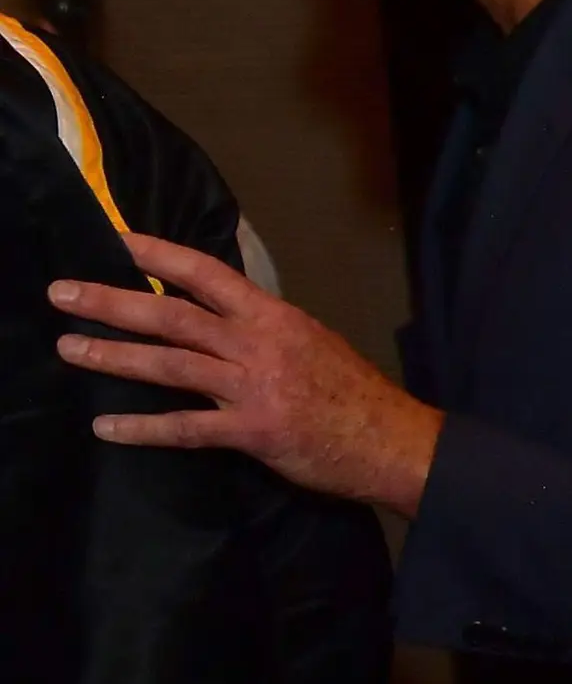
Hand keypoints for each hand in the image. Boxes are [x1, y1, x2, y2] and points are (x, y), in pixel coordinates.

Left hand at [52, 234, 442, 513]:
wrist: (398, 442)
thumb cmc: (357, 395)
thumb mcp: (314, 344)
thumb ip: (264, 332)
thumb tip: (219, 321)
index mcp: (275, 318)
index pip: (206, 274)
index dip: (158, 255)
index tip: (116, 240)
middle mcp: (259, 345)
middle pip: (173, 315)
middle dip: (111, 302)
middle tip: (62, 293)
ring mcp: (254, 388)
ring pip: (170, 365)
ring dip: (112, 356)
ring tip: (68, 349)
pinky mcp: (253, 431)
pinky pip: (186, 428)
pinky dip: (143, 428)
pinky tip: (106, 426)